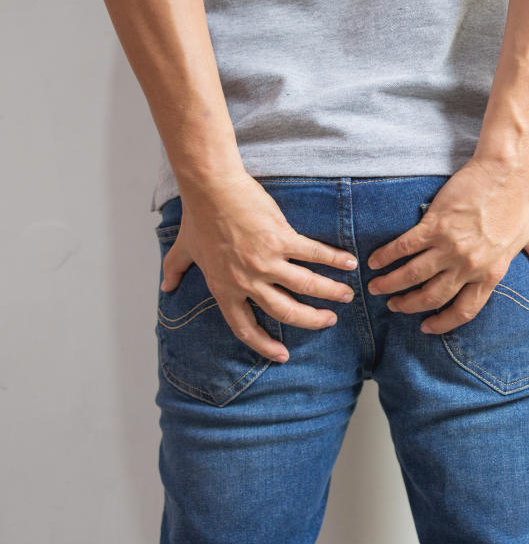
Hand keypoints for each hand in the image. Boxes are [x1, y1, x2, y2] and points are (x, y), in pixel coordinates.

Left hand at [160, 172, 358, 361]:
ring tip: (346, 294)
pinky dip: (334, 260)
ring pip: (306, 286)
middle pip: (286, 312)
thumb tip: (165, 285)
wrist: (211, 188)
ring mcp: (266, 261)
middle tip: (328, 320)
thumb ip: (175, 269)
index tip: (282, 355)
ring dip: (330, 292)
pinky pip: (313, 254)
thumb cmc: (197, 216)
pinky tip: (349, 263)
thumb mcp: (183, 249)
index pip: (245, 327)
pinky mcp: (281, 239)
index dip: (264, 345)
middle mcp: (247, 281)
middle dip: (312, 320)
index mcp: (224, 288)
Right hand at [366, 156, 528, 333]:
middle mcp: (469, 265)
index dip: (444, 322)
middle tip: (395, 306)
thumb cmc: (519, 201)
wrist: (505, 172)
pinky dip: (386, 257)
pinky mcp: (434, 225)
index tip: (428, 326)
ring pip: (413, 276)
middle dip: (410, 305)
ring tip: (377, 288)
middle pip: (433, 297)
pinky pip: (405, 248)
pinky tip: (375, 261)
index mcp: (491, 273)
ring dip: (391, 285)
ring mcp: (450, 246)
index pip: (465, 310)